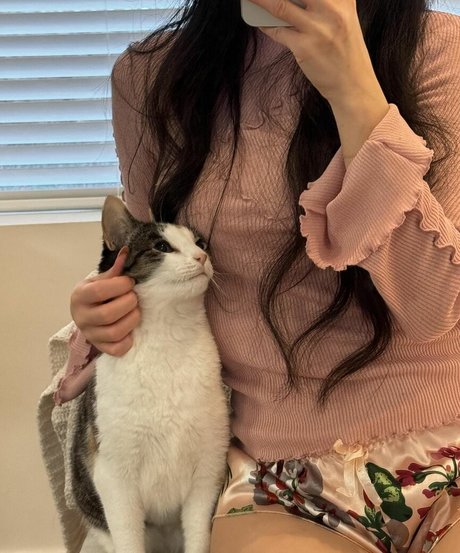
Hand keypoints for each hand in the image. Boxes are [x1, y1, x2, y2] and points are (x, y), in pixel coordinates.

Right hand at [70, 247, 140, 355]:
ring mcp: (91, 335)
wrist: (85, 314)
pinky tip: (130, 329)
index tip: (129, 282)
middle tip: (134, 297)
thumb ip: (114, 269)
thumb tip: (126, 251)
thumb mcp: (99, 280)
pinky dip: (128, 340)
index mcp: (80, 296)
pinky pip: (118, 349)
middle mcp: (82, 317)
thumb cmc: (95, 295)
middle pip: (109, 314)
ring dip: (132, 319)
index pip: (100, 291)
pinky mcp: (101, 347)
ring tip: (135, 310)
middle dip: (128, 303)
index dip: (121, 285)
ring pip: (115, 332)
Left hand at [249, 0, 382, 104]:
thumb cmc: (345, 50)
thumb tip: (291, 1)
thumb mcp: (343, 17)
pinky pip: (277, 31)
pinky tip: (259, 19)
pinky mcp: (304, 48)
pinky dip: (265, 24)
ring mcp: (317, 28)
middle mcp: (332, 8)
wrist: (353, 84)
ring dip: (260, 0)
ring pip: (279, 5)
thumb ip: (323, 3)